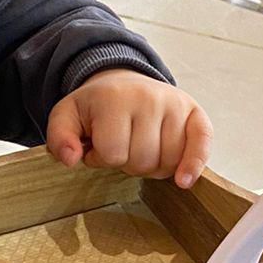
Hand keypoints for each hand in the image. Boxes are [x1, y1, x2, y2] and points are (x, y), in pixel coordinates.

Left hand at [45, 71, 211, 187]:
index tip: (97, 146)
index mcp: (114, 98)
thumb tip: (71, 159)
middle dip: (128, 163)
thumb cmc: (96, 107)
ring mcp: (174, 104)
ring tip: (141, 148)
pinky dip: (194, 164)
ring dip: (153, 166)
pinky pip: (202, 145)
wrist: (123, 81)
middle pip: (142, 160)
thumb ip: (60, 138)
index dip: (101, 159)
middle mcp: (148, 98)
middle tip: (121, 146)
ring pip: (168, 161)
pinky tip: (183, 180)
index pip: (112, 154)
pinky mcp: (195, 113)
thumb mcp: (66, 116)